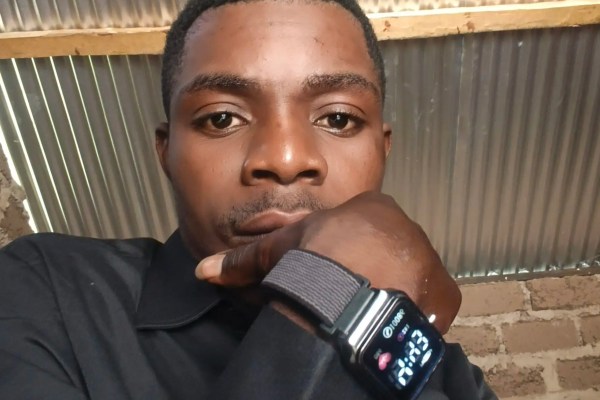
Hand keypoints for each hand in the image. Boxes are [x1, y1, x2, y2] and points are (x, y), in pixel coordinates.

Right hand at [196, 191, 460, 333]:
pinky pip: (432, 303)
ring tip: (371, 313)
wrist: (351, 282)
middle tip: (349, 297)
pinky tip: (395, 323)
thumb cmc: (315, 258)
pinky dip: (416, 314)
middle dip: (369, 273)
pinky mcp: (442, 291)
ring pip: (410, 277)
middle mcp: (405, 228)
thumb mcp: (278, 251)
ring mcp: (428, 259)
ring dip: (393, 293)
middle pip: (386, 253)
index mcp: (372, 208)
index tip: (327, 279)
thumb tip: (203, 269)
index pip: (358, 232)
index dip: (339, 256)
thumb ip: (246, 257)